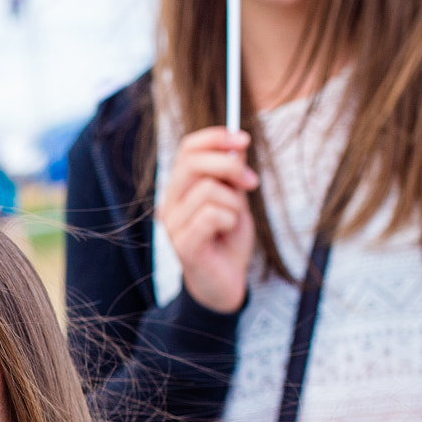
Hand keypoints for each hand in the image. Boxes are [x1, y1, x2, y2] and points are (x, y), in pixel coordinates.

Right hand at [156, 126, 257, 313]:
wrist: (225, 283)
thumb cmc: (228, 240)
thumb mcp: (235, 199)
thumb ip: (232, 174)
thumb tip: (236, 145)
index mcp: (180, 188)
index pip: (188, 149)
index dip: (215, 138)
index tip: (244, 140)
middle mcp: (169, 203)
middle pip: (192, 163)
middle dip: (229, 166)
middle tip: (251, 182)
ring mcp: (173, 224)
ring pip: (208, 190)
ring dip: (234, 203)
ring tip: (234, 220)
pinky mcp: (183, 244)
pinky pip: (213, 215)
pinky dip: (230, 221)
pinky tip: (227, 233)